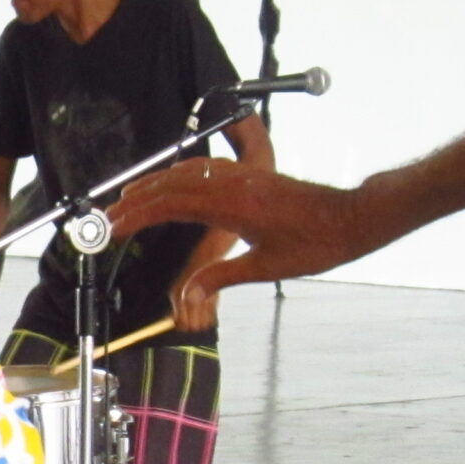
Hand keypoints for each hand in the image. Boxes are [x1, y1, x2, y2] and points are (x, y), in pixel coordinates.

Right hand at [107, 162, 370, 323]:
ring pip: (188, 173)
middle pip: (172, 185)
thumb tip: (189, 292)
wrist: (353, 219)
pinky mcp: (253, 177)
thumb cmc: (317, 243)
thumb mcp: (267, 268)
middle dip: (138, 198)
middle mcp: (235, 185)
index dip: (139, 215)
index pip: (171, 206)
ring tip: (132, 196)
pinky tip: (174, 184)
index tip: (115, 225)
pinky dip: (181, 177)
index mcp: (233, 207)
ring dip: (157, 183)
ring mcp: (244, 177)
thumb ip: (222, 276)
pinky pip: (207, 170)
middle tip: (111, 213)